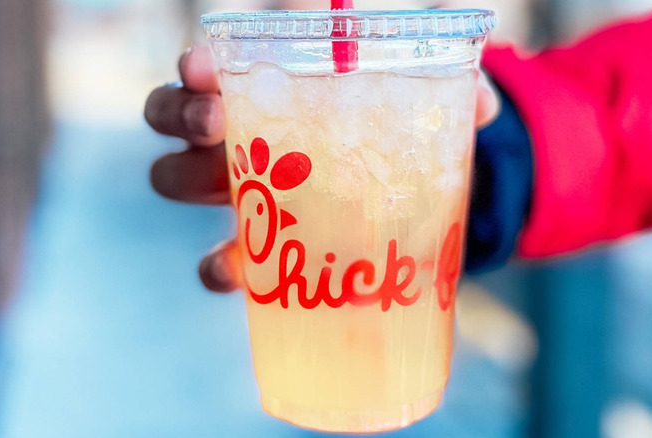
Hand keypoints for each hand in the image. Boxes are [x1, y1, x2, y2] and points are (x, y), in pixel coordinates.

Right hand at [145, 45, 500, 292]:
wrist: (415, 191)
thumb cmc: (408, 130)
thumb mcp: (428, 104)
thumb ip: (450, 95)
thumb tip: (477, 103)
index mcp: (273, 86)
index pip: (214, 66)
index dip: (197, 66)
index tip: (204, 67)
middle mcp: (241, 132)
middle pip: (174, 115)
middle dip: (183, 114)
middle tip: (217, 120)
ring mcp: (242, 189)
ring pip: (176, 176)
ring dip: (185, 180)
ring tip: (229, 190)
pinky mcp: (259, 246)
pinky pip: (219, 259)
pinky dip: (219, 266)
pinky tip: (238, 270)